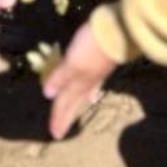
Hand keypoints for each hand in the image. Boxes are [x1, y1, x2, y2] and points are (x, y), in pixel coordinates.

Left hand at [43, 18, 117, 139]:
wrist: (118, 31)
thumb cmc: (91, 47)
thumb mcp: (72, 62)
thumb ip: (60, 78)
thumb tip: (48, 95)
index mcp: (77, 83)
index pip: (63, 103)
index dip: (57, 117)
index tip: (54, 135)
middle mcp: (86, 82)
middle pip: (72, 102)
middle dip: (65, 117)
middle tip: (59, 134)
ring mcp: (96, 74)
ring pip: (83, 94)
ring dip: (75, 105)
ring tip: (71, 116)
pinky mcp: (102, 65)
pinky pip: (94, 84)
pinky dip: (91, 91)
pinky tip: (93, 95)